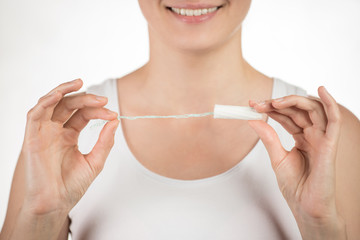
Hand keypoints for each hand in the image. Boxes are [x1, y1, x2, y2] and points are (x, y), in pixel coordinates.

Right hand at [21, 79, 118, 214]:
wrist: (55, 204)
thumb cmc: (72, 186)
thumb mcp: (95, 161)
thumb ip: (105, 141)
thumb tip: (115, 120)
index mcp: (69, 136)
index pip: (83, 114)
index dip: (98, 111)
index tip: (113, 115)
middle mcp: (56, 131)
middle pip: (70, 105)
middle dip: (87, 99)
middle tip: (103, 101)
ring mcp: (43, 133)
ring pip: (52, 103)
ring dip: (65, 90)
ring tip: (80, 83)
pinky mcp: (32, 137)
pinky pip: (35, 113)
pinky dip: (46, 100)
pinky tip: (60, 94)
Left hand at [248, 87, 345, 238]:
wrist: (305, 206)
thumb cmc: (295, 186)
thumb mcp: (277, 158)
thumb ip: (268, 138)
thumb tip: (253, 120)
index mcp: (302, 137)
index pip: (286, 115)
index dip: (270, 108)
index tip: (252, 104)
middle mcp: (313, 135)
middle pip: (298, 110)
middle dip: (277, 104)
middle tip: (258, 104)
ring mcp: (322, 138)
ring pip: (313, 109)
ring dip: (293, 101)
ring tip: (274, 102)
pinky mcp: (330, 144)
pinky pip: (334, 120)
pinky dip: (330, 103)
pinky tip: (321, 89)